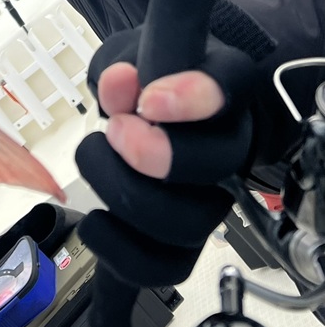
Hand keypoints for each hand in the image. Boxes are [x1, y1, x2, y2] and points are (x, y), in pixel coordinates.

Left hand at [75, 27, 259, 287]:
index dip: (194, 96)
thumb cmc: (145, 81)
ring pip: (194, 223)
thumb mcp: (128, 60)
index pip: (231, 85)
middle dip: (161, 155)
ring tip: (95, 161)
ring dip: (131, 197)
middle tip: (115, 132)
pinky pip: (170, 267)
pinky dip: (124, 254)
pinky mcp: (186, 241)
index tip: (148, 99)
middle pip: (222, 162)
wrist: (150, 120)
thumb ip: (120, 68)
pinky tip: (96, 222)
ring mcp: (212, 198)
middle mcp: (229, 144)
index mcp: (222, 86)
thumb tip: (118, 82)